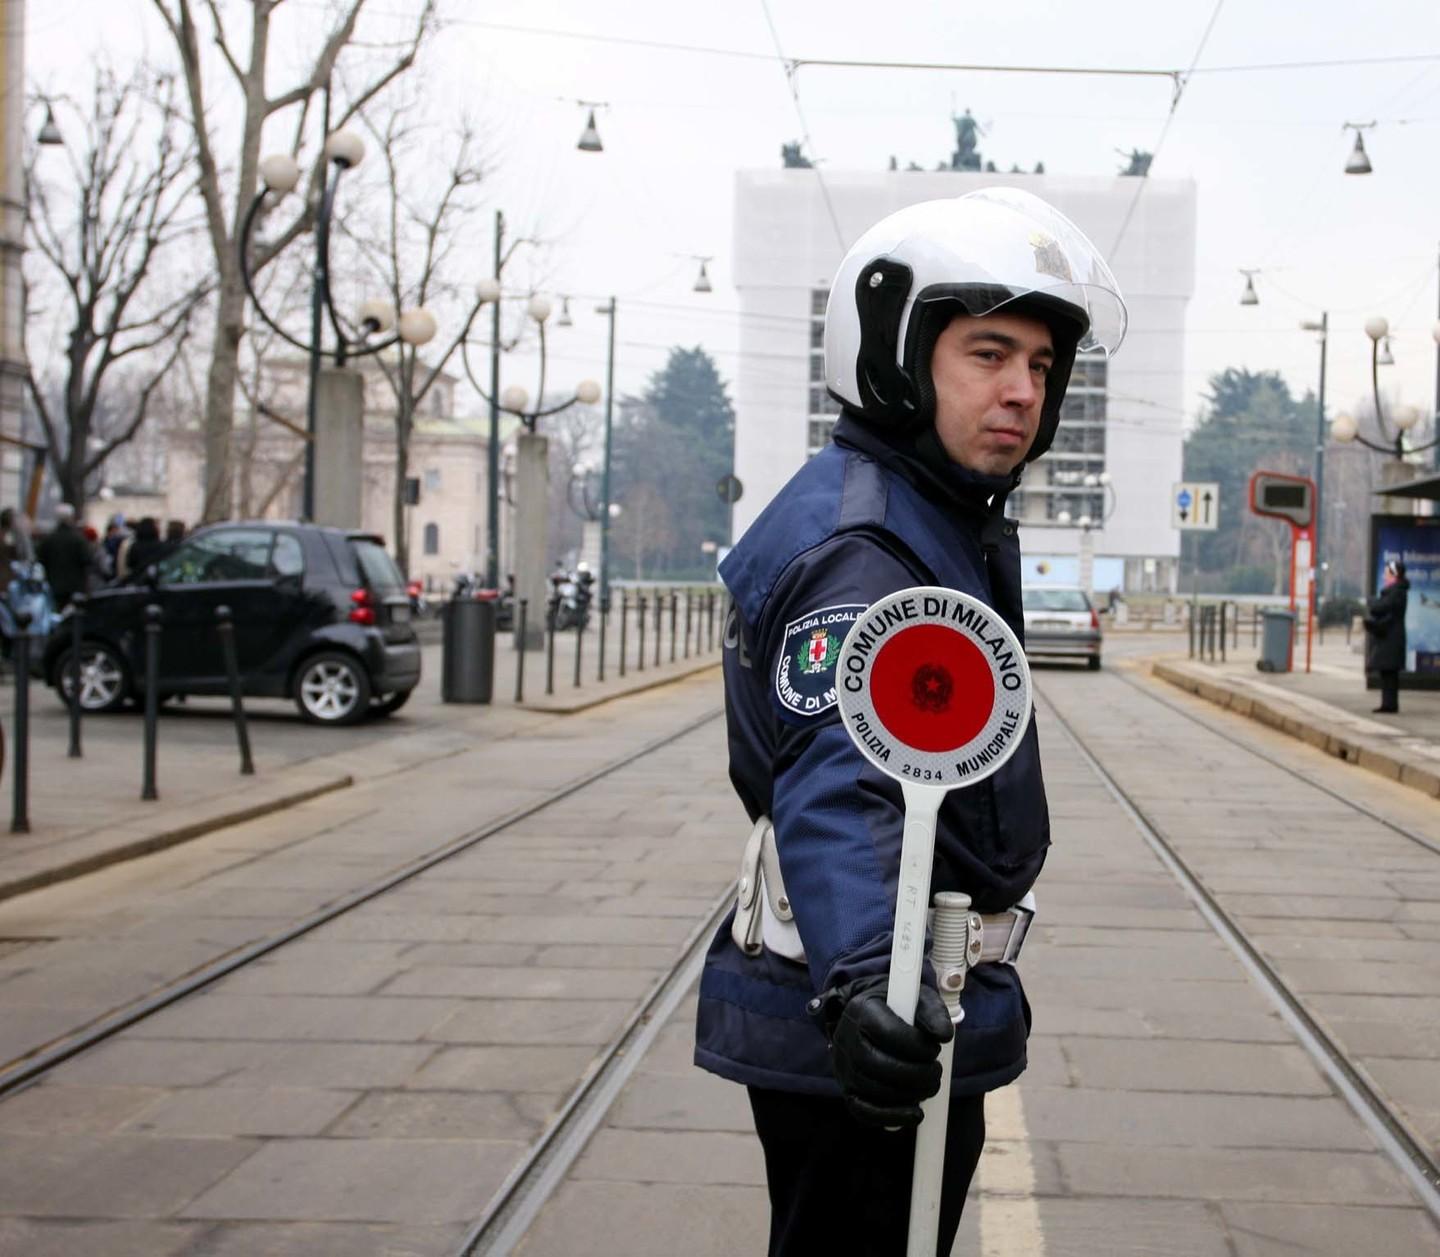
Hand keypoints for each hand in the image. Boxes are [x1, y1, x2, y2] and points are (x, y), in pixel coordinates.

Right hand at [825, 978, 954, 1127]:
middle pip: (877, 1065)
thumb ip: (933, 1013)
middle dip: (916, 1074)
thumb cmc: (898, 1008)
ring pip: (873, 1090)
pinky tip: (914, 1113)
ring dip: (909, 1094)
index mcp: (862, 1011)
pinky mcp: (848, 1090)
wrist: (868, 1018)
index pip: (888, 1034)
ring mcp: (844, 1068)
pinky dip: (892, 1117)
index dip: (918, 1047)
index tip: (934, 1047)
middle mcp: (847, 1040)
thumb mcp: (917, 998)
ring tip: (929, 1086)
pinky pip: (863, 1112)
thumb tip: (943, 1035)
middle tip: (935, 1072)